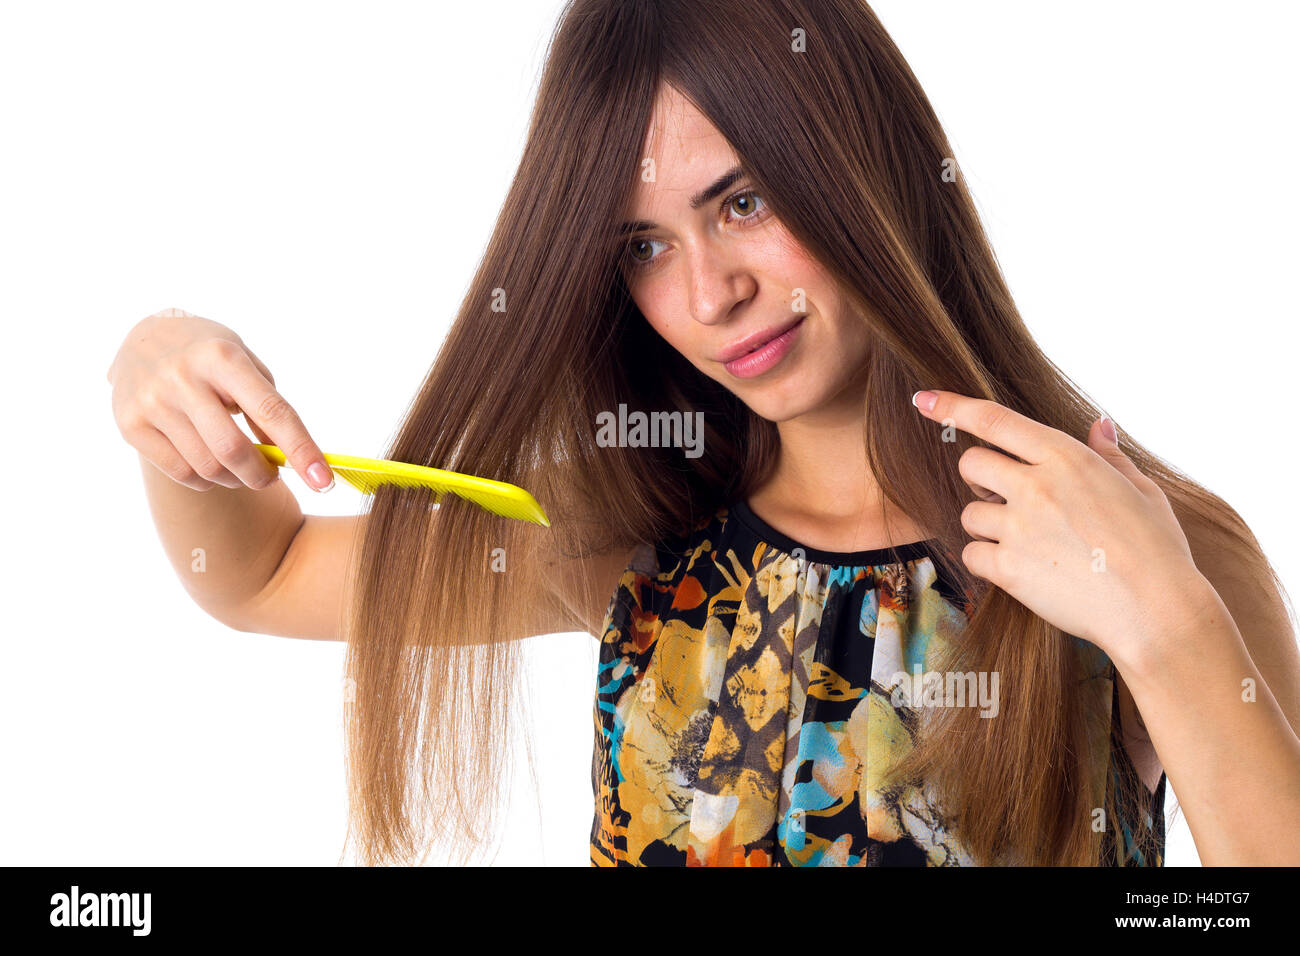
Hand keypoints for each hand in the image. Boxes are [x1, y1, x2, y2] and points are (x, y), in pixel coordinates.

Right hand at [107, 307, 334, 492]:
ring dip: (236, 479)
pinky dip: (207, 480)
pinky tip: (212, 466)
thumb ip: (267, 404)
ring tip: (241, 468)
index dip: (302, 449)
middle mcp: (183, 377)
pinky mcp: (130, 424)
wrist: (142, 339)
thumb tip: (288, 454)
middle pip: (234, 449)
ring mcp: (152, 402)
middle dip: (263, 475)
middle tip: (273, 477)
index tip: (324, 480)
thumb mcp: (243, 362)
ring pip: (208, 467)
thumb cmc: (209, 355)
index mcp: (222, 357)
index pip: (272, 411)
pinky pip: (181, 472)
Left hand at [911, 389, 1207, 660]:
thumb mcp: (1143, 491)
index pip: (994, 421)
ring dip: (989, 525)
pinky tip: (1022, 569)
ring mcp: (1019, 528)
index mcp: (1066, 458)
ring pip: (969, 513)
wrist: (1156, 612)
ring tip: (1031, 543)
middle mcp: (1036, 486)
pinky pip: (972, 554)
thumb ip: (1109, 456)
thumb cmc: (1157, 551)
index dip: (952, 406)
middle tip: (1007, 497)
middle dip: (981, 477)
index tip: (924, 401)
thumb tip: (1098, 425)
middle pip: (971, 463)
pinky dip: (987, 561)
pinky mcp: (1008, 568)